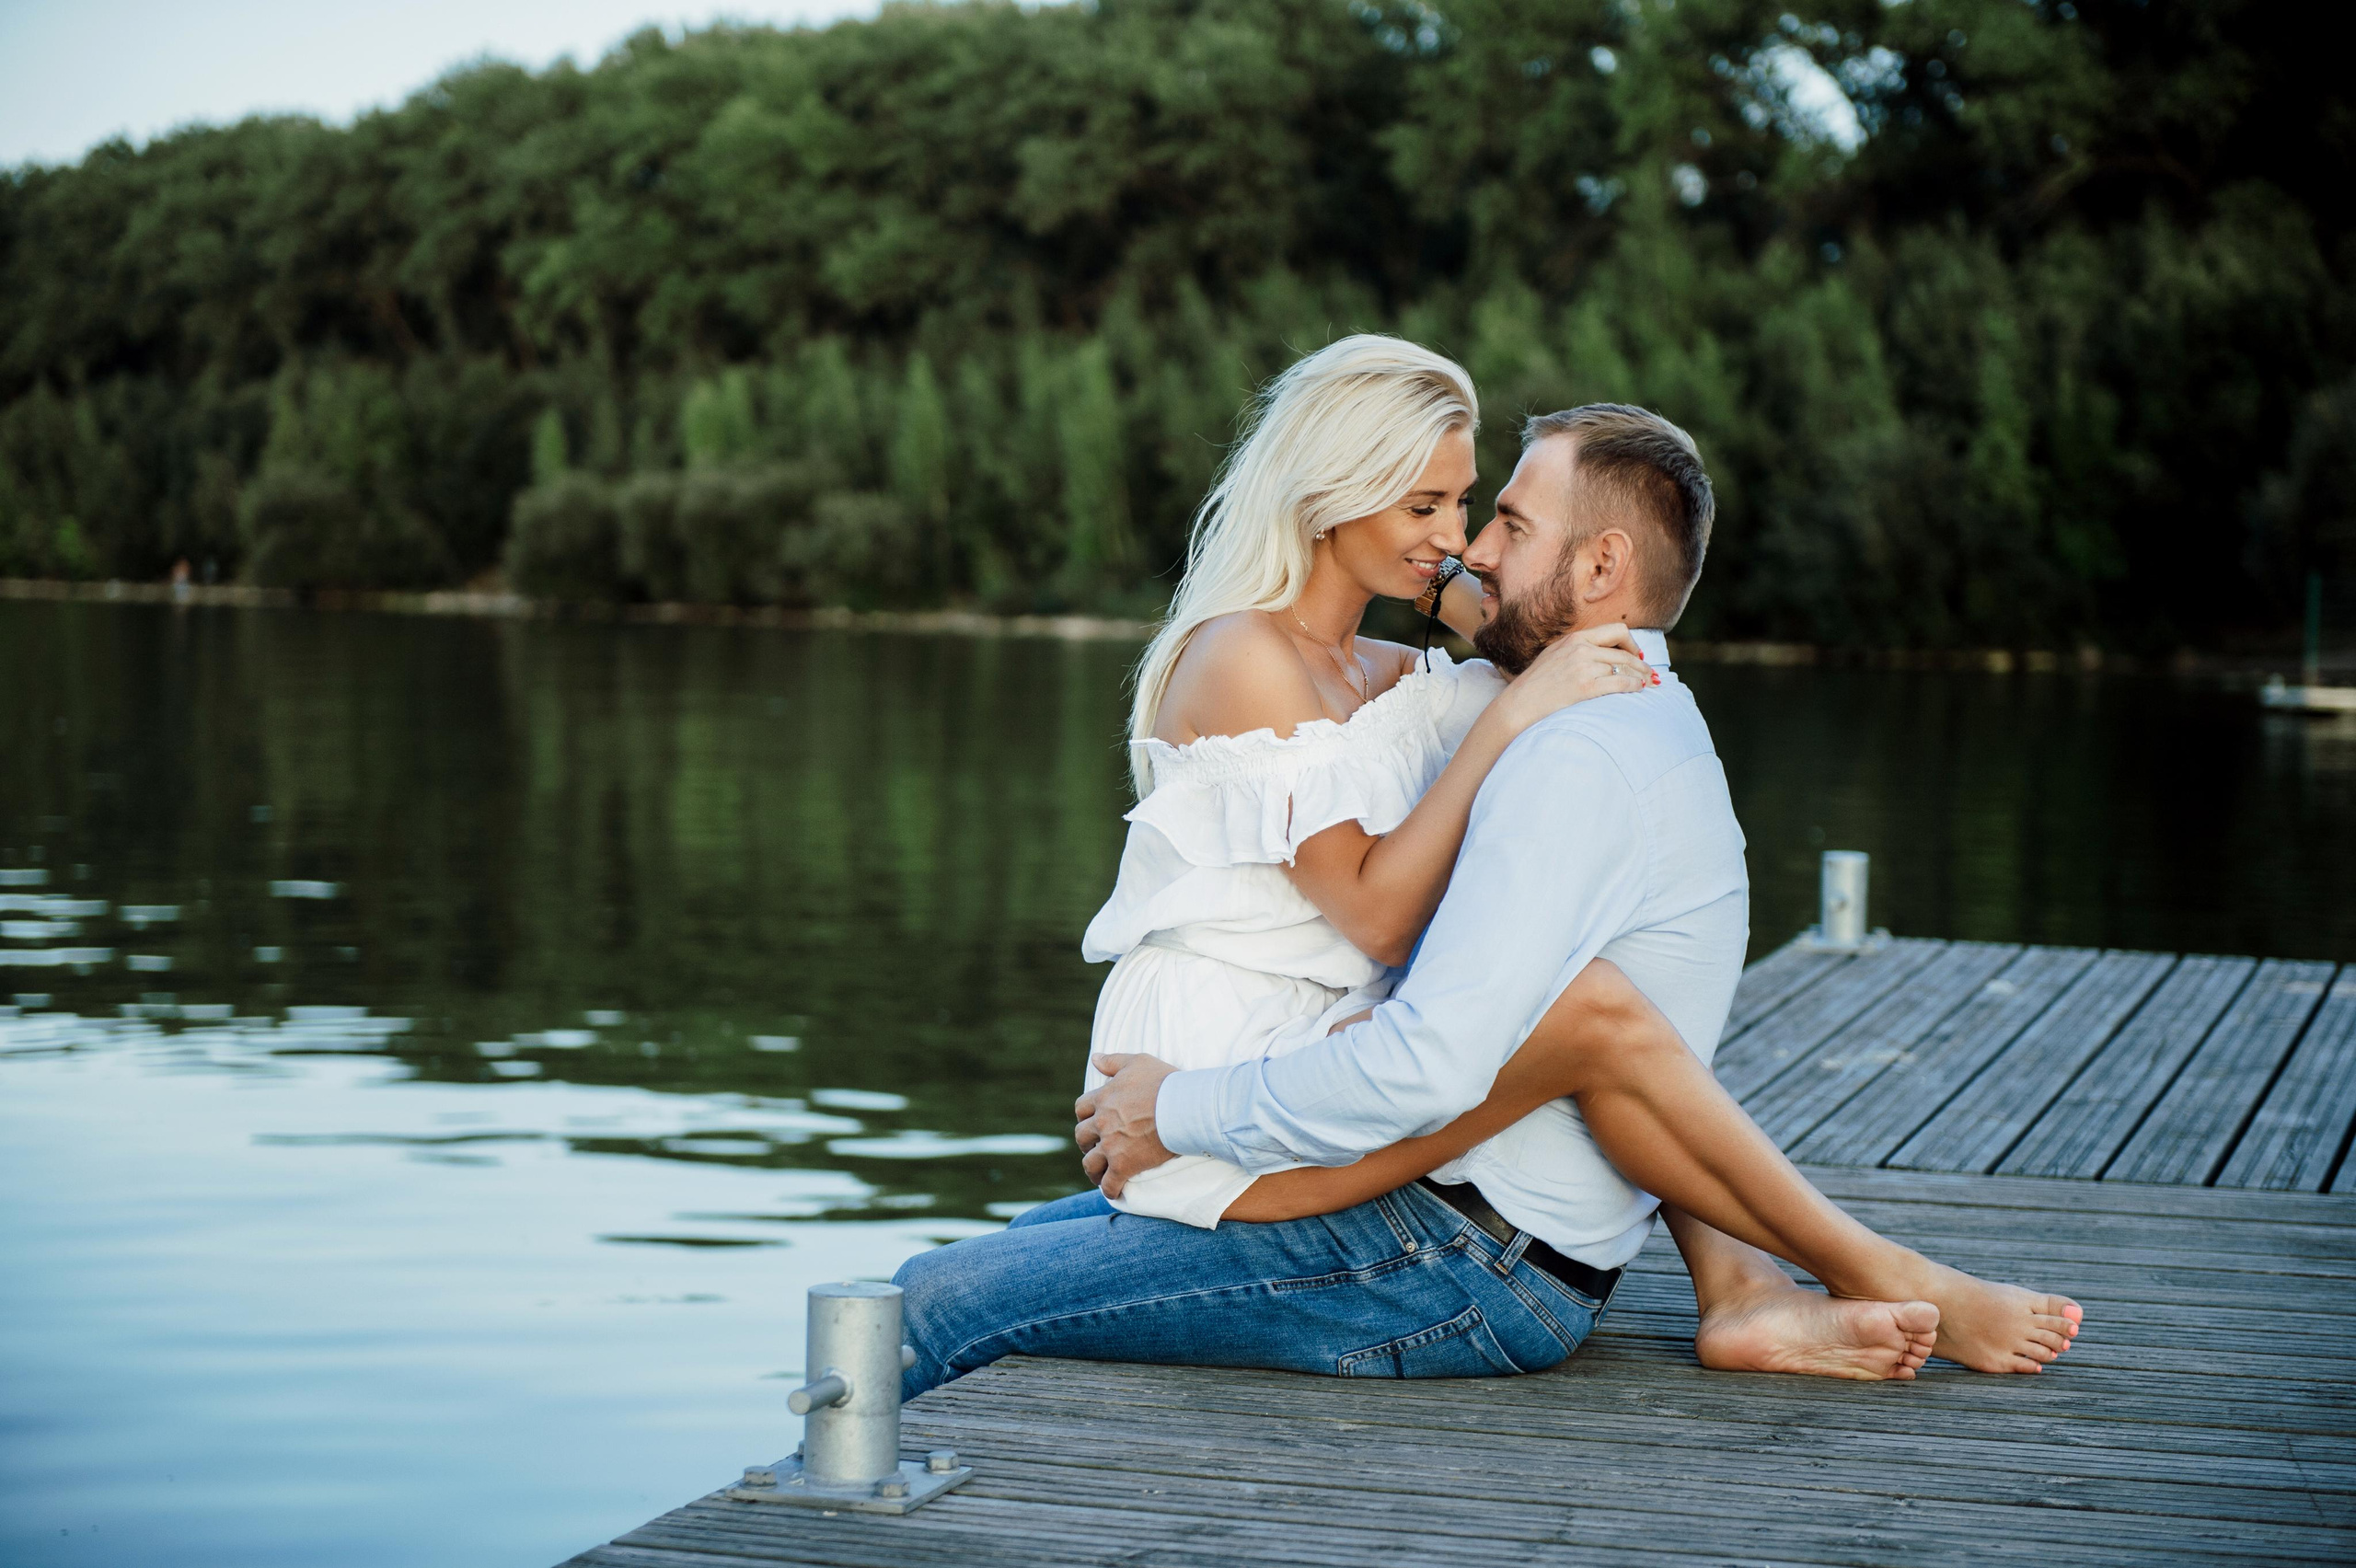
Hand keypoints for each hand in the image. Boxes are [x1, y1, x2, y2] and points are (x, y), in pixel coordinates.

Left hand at [1074, 1053, 1179, 1197]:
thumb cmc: (1164, 1082)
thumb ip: (1113, 1061)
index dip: (1085, 1116)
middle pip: (1082, 1136)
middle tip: (1095, 1147)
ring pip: (1090, 1162)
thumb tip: (1095, 1059)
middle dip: (1086, 1142)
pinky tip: (1113, 1191)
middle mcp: (1102, 1122)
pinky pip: (1109, 1183)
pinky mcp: (1124, 1165)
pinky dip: (1109, 1189)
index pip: (1081, 1108)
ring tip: (1099, 1173)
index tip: (1091, 1121)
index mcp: (1103, 1098)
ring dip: (1092, 1168)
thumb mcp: (1138, 1062)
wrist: (1184, 1107)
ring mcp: (1111, 1145)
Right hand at [1498, 622, 1653, 728]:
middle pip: (1624, 652)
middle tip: (1651, 674)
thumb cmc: (1536, 684)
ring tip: (1648, 685)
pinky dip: (1634, 686)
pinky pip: (1620, 683)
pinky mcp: (1585, 686)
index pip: (1616, 630)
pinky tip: (1638, 690)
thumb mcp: (1555, 655)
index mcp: (1575, 638)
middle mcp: (1581, 648)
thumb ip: (1578, 650)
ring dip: (1640, 677)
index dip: (1631, 643)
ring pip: (1624, 668)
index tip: (1636, 654)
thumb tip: (1603, 654)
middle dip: (1642, 664)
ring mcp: (1583, 667)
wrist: (1520, 703)